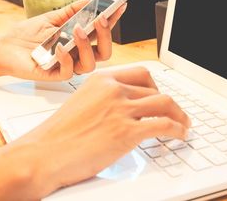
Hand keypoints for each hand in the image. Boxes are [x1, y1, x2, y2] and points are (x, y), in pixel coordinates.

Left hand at [0, 0, 126, 80]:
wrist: (5, 47)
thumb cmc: (28, 34)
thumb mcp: (52, 17)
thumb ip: (71, 11)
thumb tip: (90, 0)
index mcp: (80, 41)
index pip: (101, 32)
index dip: (113, 20)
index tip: (120, 5)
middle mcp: (78, 54)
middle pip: (104, 52)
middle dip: (106, 36)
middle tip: (101, 19)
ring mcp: (68, 65)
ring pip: (90, 64)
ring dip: (86, 46)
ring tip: (77, 30)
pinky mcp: (54, 74)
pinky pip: (68, 72)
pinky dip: (66, 59)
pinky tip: (59, 47)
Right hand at [10, 67, 190, 197]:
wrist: (43, 154)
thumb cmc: (59, 134)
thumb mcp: (83, 103)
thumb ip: (106, 100)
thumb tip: (127, 109)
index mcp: (102, 79)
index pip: (141, 73)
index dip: (156, 85)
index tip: (160, 96)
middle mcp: (112, 89)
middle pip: (155, 90)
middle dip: (169, 104)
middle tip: (176, 114)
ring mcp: (120, 109)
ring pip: (165, 103)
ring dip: (180, 115)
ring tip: (184, 125)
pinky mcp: (126, 131)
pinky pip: (164, 125)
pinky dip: (177, 130)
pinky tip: (179, 135)